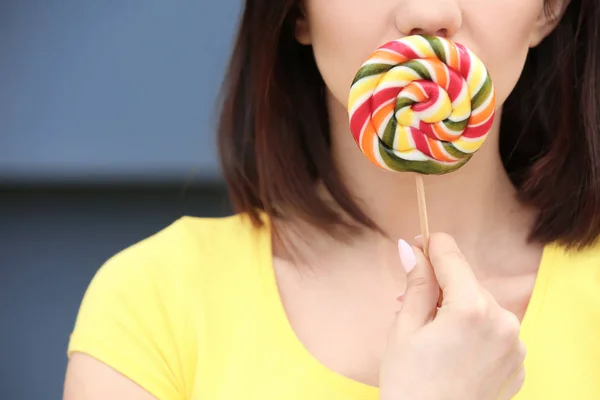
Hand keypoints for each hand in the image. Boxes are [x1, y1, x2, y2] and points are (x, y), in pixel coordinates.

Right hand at [379, 233, 525, 399]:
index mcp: (472, 309)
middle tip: (409, 301)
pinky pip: (494, 331)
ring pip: (482, 307)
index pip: (452, 257)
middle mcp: (503, 322)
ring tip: (429, 330)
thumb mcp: (405, 329)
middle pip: (467, 283)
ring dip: (457, 308)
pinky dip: (474, 331)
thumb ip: (416, 283)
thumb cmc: (410, 384)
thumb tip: (411, 248)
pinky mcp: (518, 364)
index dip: (431, 245)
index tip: (416, 243)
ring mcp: (515, 345)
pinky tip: (451, 349)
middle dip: (440, 285)